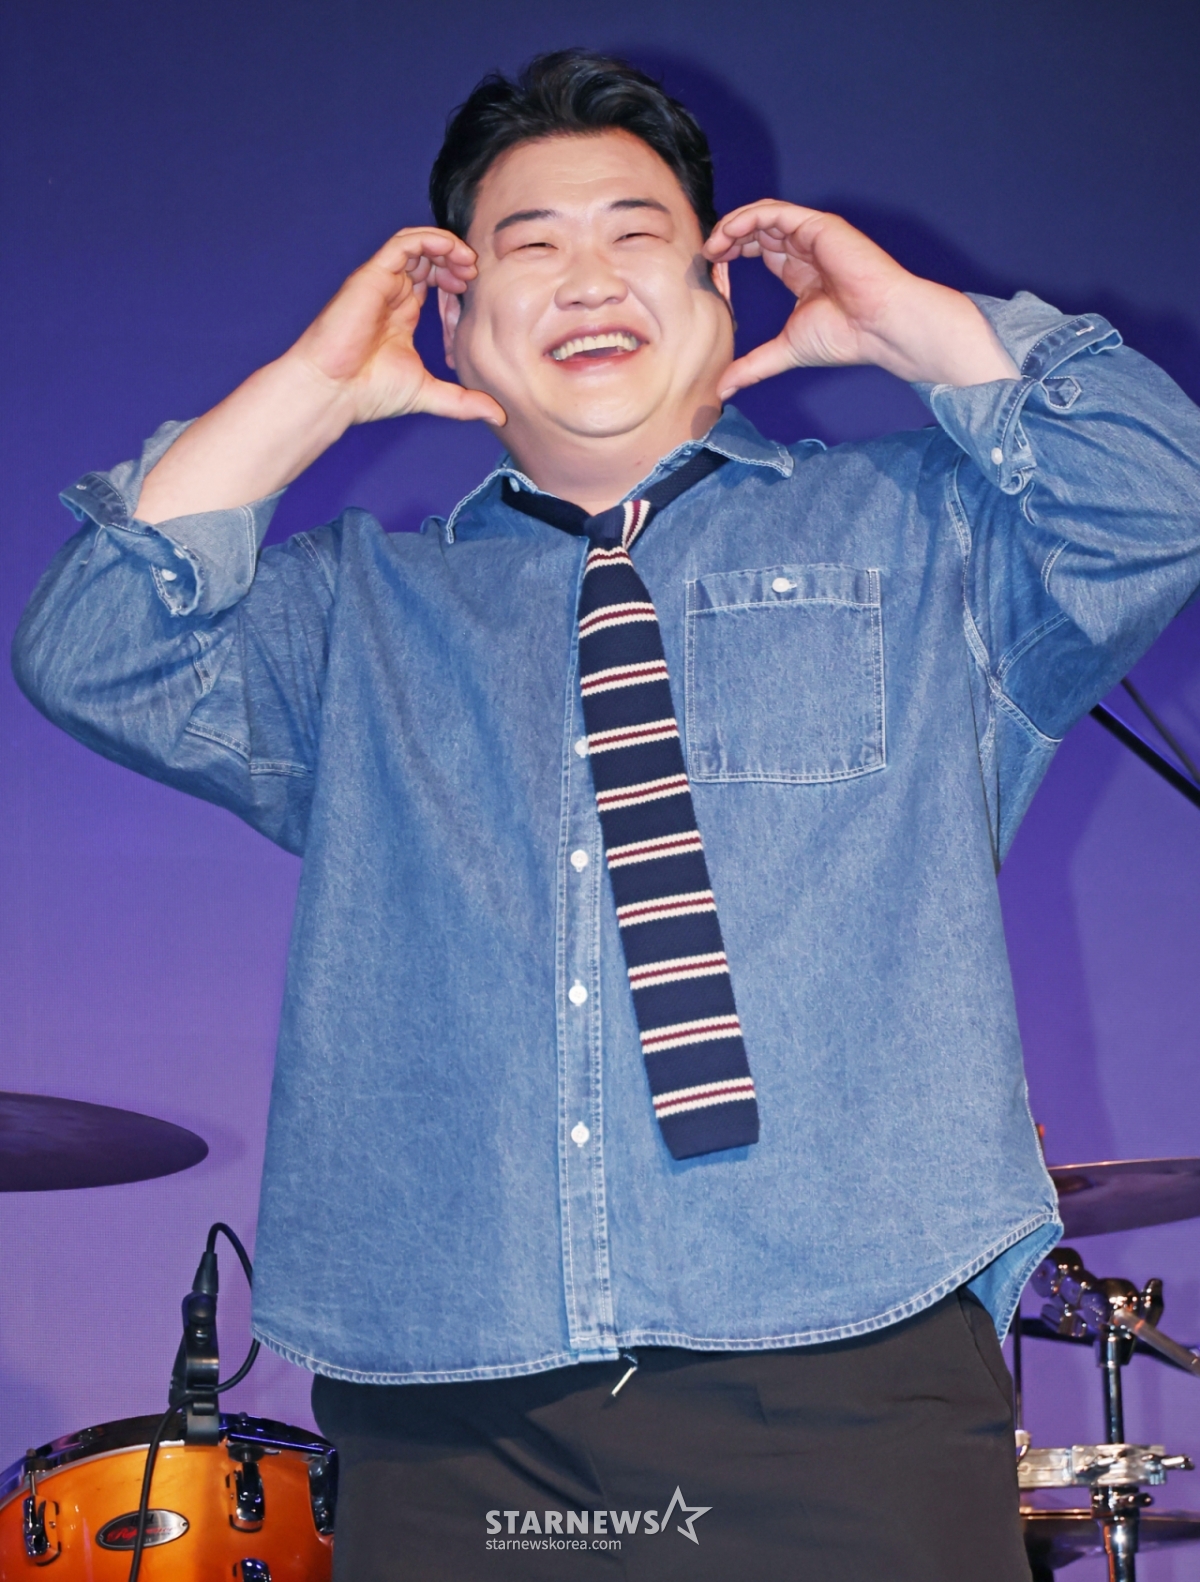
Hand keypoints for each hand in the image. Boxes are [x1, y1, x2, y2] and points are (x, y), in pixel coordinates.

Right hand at [288, 228, 505, 426]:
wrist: (334, 391)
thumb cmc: (370, 393)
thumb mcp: (430, 394)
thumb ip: (464, 401)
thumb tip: (498, 415)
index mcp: (401, 315)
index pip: (430, 281)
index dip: (454, 279)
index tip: (473, 290)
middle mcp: (391, 295)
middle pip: (426, 259)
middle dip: (454, 260)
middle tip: (475, 274)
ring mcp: (381, 283)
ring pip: (416, 245)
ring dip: (446, 246)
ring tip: (467, 261)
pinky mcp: (373, 275)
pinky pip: (403, 242)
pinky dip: (429, 239)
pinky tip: (450, 250)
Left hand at [704, 202, 1017, 395]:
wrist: (879, 327)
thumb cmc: (843, 338)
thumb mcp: (784, 351)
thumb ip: (752, 367)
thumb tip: (722, 390)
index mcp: (800, 272)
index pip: (760, 250)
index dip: (732, 255)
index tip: (711, 271)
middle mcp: (805, 250)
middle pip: (758, 231)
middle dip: (728, 239)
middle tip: (706, 256)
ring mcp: (812, 235)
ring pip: (763, 216)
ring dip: (733, 226)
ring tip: (713, 246)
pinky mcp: (818, 226)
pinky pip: (776, 212)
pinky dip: (749, 218)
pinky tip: (729, 234)